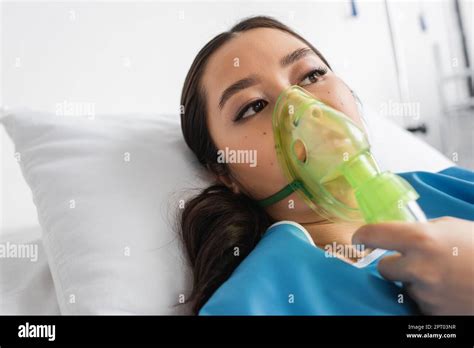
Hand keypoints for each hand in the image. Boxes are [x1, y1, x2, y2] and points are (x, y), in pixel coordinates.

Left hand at [352, 217, 473, 314]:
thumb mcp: (452, 228)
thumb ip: (422, 230)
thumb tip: (400, 234)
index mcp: (420, 239)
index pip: (374, 235)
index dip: (363, 236)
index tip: (358, 238)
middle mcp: (418, 268)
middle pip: (384, 268)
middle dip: (395, 265)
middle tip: (415, 262)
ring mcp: (426, 294)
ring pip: (404, 287)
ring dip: (416, 283)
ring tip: (444, 277)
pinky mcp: (435, 314)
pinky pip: (421, 304)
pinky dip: (430, 298)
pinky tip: (450, 291)